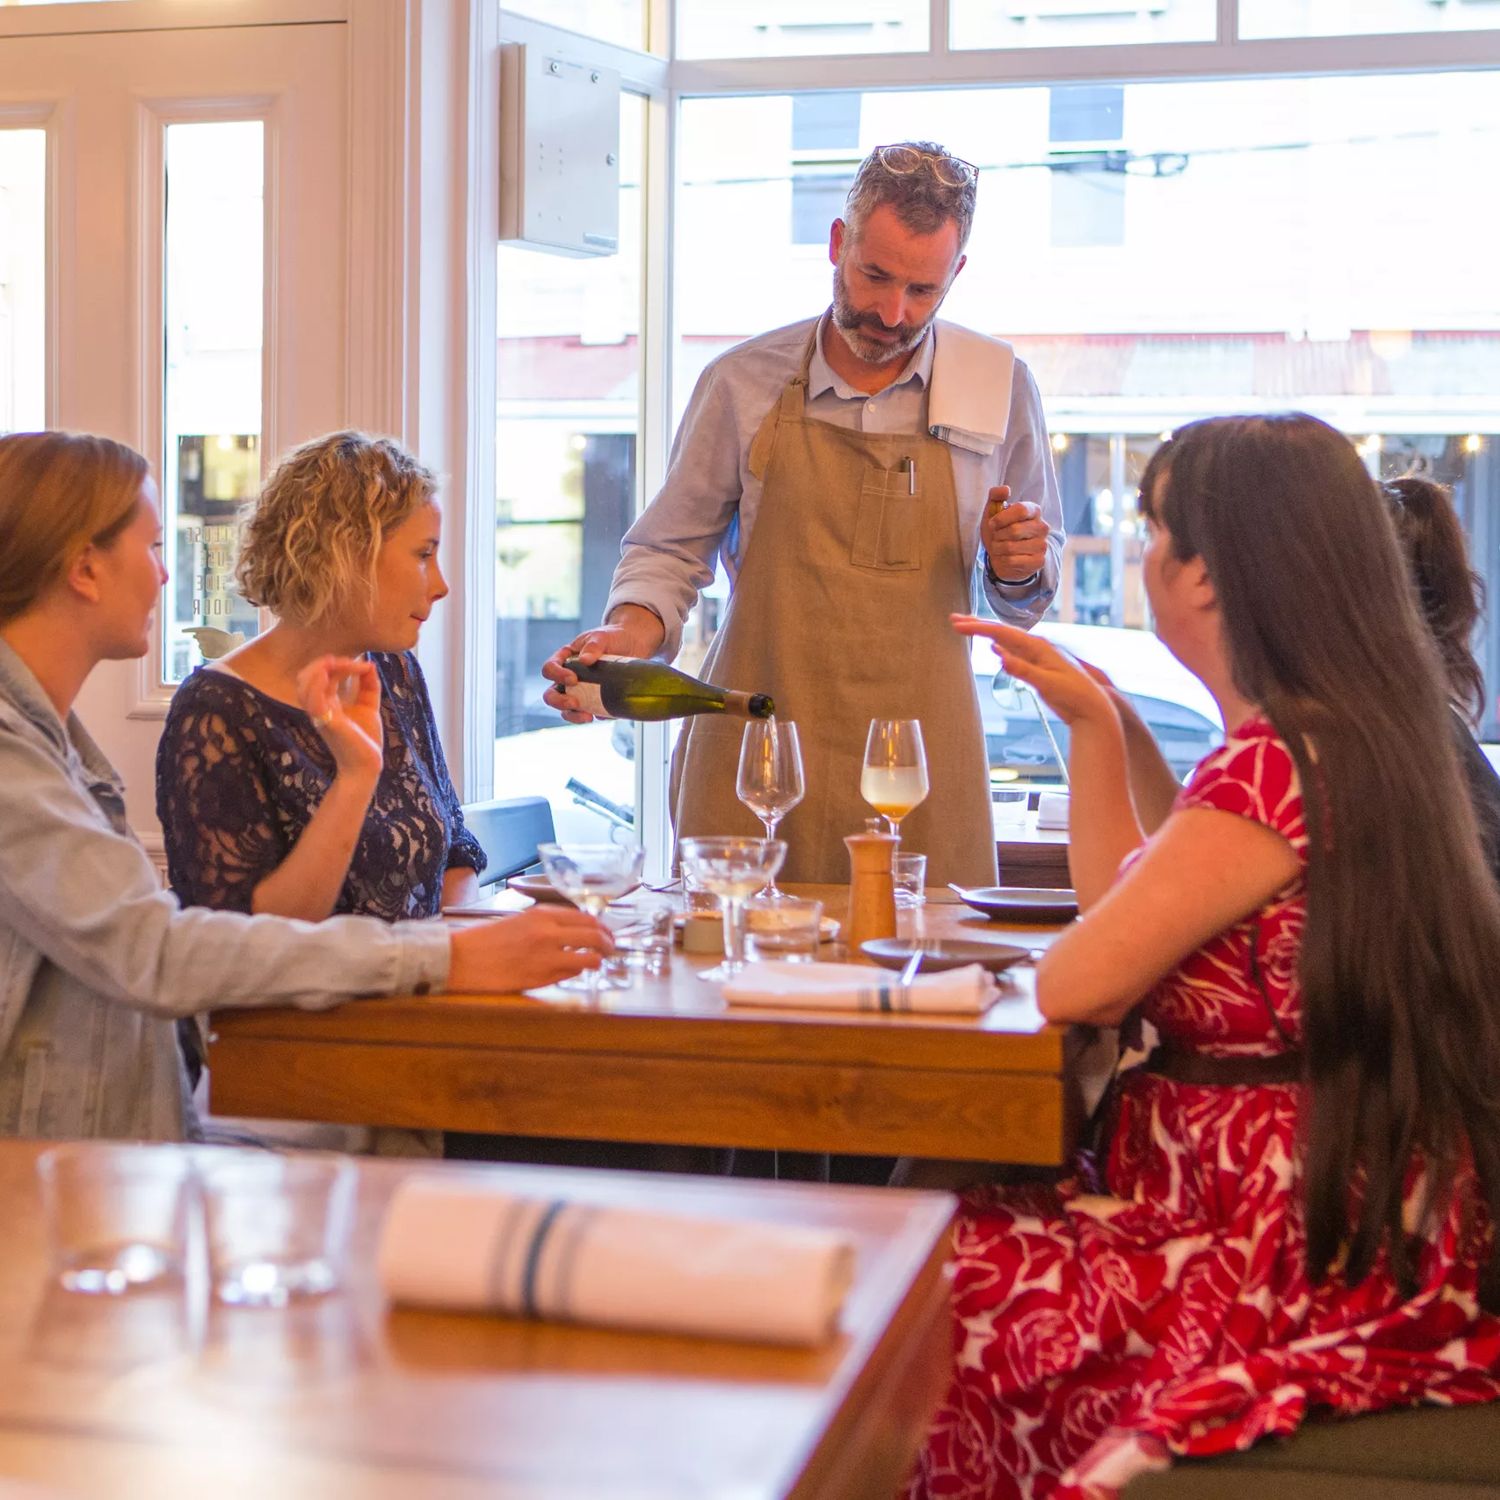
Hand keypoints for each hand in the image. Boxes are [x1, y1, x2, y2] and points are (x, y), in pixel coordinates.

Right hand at [296, 655, 381, 780]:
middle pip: (306, 677)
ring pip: (303, 687)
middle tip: (348, 662)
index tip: (363, 665)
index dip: (338, 663)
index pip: (321, 675)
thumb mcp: (368, 705)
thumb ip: (368, 685)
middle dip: (325, 663)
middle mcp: (318, 707)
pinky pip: (312, 701)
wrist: (367, 765)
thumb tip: (370, 664)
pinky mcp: (327, 723)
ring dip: (318, 670)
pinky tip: (326, 674)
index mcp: (326, 702)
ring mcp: (320, 715)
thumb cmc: (364, 739)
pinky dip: (316, 684)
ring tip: (336, 663)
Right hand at [447, 905, 614, 991]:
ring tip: (597, 962)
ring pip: (589, 958)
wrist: (463, 959)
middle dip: (608, 942)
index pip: (586, 918)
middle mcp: (549, 933)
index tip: (606, 931)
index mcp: (542, 915)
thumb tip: (576, 930)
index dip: (601, 926)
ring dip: (597, 960)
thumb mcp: (520, 920)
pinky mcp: (542, 978)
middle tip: (611, 948)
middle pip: (594, 935)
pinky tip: (572, 971)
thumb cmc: (488, 940)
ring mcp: (547, 956)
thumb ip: (549, 924)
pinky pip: (571, 974)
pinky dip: (577, 972)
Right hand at [541, 605, 665, 724]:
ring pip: (567, 710)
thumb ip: (593, 646)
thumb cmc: (611, 638)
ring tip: (588, 717)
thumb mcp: (601, 637)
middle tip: (575, 702)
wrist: (632, 645)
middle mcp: (568, 679)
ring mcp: (581, 693)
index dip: (557, 676)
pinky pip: (592, 713)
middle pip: (552, 695)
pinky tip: (606, 714)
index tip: (573, 678)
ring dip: (573, 716)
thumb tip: (585, 660)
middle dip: (560, 702)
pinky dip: (597, 716)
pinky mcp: (596, 702)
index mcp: (564, 660)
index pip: (549, 669)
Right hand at [952, 614, 1117, 728]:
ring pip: (1007, 639)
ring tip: (968, 627)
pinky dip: (999, 645)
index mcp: (1039, 647)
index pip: (1002, 632)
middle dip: (978, 625)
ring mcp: (1038, 656)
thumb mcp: (1048, 684)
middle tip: (954, 620)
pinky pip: (1014, 651)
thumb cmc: (1074, 695)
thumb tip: (998, 654)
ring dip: (986, 633)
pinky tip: (994, 647)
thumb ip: (1023, 669)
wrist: (1092, 708)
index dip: (978, 628)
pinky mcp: (1038, 668)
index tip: (958, 625)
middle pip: (1002, 631)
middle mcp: (1037, 647)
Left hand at [981, 487, 1048, 583]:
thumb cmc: (998, 531)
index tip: (992, 524)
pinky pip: (1013, 561)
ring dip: (997, 549)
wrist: (1000, 555)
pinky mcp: (1039, 561)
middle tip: (996, 538)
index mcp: (1034, 510)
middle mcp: (1042, 527)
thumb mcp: (992, 511)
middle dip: (997, 536)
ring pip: (1011, 547)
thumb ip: (996, 496)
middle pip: (1015, 530)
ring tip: (999, 548)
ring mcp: (1042, 545)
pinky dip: (1002, 560)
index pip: (1020, 510)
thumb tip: (1006, 490)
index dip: (1001, 518)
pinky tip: (1004, 558)